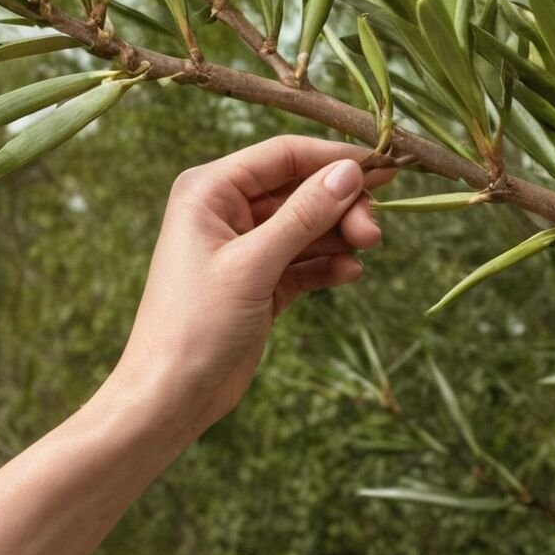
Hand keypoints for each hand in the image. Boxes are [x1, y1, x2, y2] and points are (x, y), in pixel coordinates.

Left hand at [107, 135, 394, 437]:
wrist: (169, 398)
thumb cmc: (195, 326)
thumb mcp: (253, 265)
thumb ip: (304, 215)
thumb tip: (350, 172)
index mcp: (210, 191)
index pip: (284, 156)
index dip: (335, 159)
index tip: (384, 168)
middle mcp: (226, 210)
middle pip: (302, 190)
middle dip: (341, 206)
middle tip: (373, 233)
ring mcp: (246, 247)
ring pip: (308, 225)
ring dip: (340, 235)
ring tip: (366, 250)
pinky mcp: (261, 282)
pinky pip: (305, 260)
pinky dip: (328, 264)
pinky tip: (349, 273)